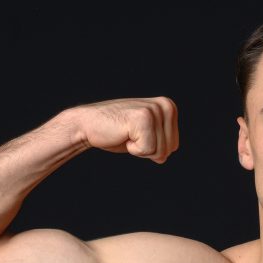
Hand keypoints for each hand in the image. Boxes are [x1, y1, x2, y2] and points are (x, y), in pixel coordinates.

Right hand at [63, 97, 179, 162]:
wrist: (89, 125)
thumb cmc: (117, 132)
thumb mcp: (146, 135)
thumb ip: (160, 141)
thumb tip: (165, 156)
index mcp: (169, 107)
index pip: (174, 146)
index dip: (153, 148)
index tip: (138, 135)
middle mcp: (165, 105)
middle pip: (169, 149)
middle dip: (148, 149)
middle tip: (131, 135)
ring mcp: (154, 110)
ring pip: (159, 151)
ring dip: (140, 149)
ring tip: (127, 133)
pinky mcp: (143, 118)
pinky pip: (147, 150)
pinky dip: (133, 149)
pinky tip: (124, 134)